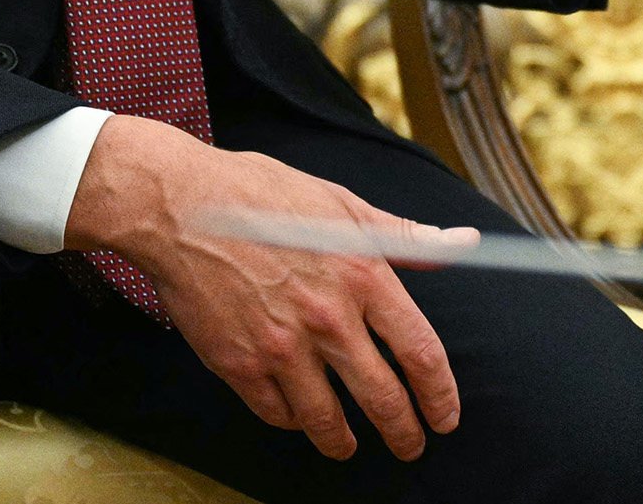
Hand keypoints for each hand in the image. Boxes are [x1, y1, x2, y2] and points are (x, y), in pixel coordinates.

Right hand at [66, 114, 477, 462]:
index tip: (446, 416)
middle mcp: (327, 317)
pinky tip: (300, 419)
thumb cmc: (262, 196)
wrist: (180, 208)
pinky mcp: (238, 364)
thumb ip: (405, 235)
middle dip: (404, 432)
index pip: (419, 351)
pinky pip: (277, 413)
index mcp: (362, 274)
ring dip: (345, 441)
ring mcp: (281, 346)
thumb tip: (462, 242)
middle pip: (381, 397)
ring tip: (352, 447)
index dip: (440, 394)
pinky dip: (293, 422)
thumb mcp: (342, 204)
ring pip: (327, 419)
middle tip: (411, 445)